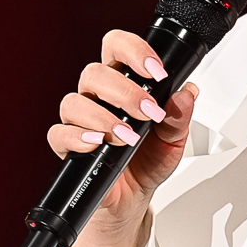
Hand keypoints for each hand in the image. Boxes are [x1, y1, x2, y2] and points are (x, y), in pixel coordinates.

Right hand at [48, 29, 199, 246]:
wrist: (133, 199)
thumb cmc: (148, 162)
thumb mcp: (174, 140)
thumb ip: (180, 115)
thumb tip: (187, 93)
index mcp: (124, 84)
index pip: (117, 48)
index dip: (133, 50)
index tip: (156, 70)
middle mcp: (98, 98)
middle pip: (95, 73)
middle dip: (125, 91)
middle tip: (148, 112)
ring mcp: (82, 121)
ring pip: (74, 100)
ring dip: (104, 117)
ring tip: (127, 136)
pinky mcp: (69, 147)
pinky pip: (59, 133)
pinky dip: (78, 137)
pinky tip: (99, 143)